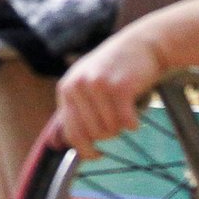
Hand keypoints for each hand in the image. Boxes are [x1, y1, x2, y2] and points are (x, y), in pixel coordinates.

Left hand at [54, 30, 166, 158]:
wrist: (143, 44)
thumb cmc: (115, 69)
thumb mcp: (86, 83)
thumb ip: (73, 110)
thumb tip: (55, 144)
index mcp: (66, 88)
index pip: (71, 132)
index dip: (85, 150)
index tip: (98, 155)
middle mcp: (77, 86)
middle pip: (93, 135)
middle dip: (109, 133)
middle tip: (118, 116)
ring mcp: (97, 85)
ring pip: (111, 131)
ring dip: (122, 125)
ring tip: (125, 106)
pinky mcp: (118, 88)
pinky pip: (126, 123)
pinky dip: (135, 123)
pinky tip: (136, 113)